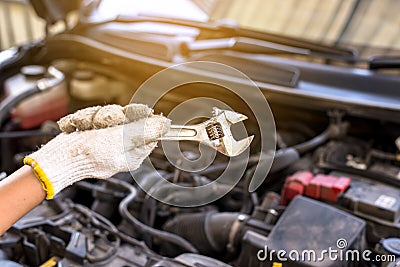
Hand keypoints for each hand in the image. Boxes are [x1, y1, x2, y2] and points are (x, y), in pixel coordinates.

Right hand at [24, 104, 169, 198]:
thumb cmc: (88, 155)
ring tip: (88, 129)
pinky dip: (86, 120)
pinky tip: (81, 128)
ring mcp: (108, 139)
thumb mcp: (120, 140)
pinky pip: (95, 116)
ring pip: (110, 114)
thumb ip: (144, 131)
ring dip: (96, 118)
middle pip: (128, 117)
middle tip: (102, 126)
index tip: (125, 118)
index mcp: (135, 152)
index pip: (148, 127)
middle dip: (112, 117)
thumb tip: (166, 125)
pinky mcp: (94, 132)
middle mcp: (123, 146)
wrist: (58, 157)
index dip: (137, 118)